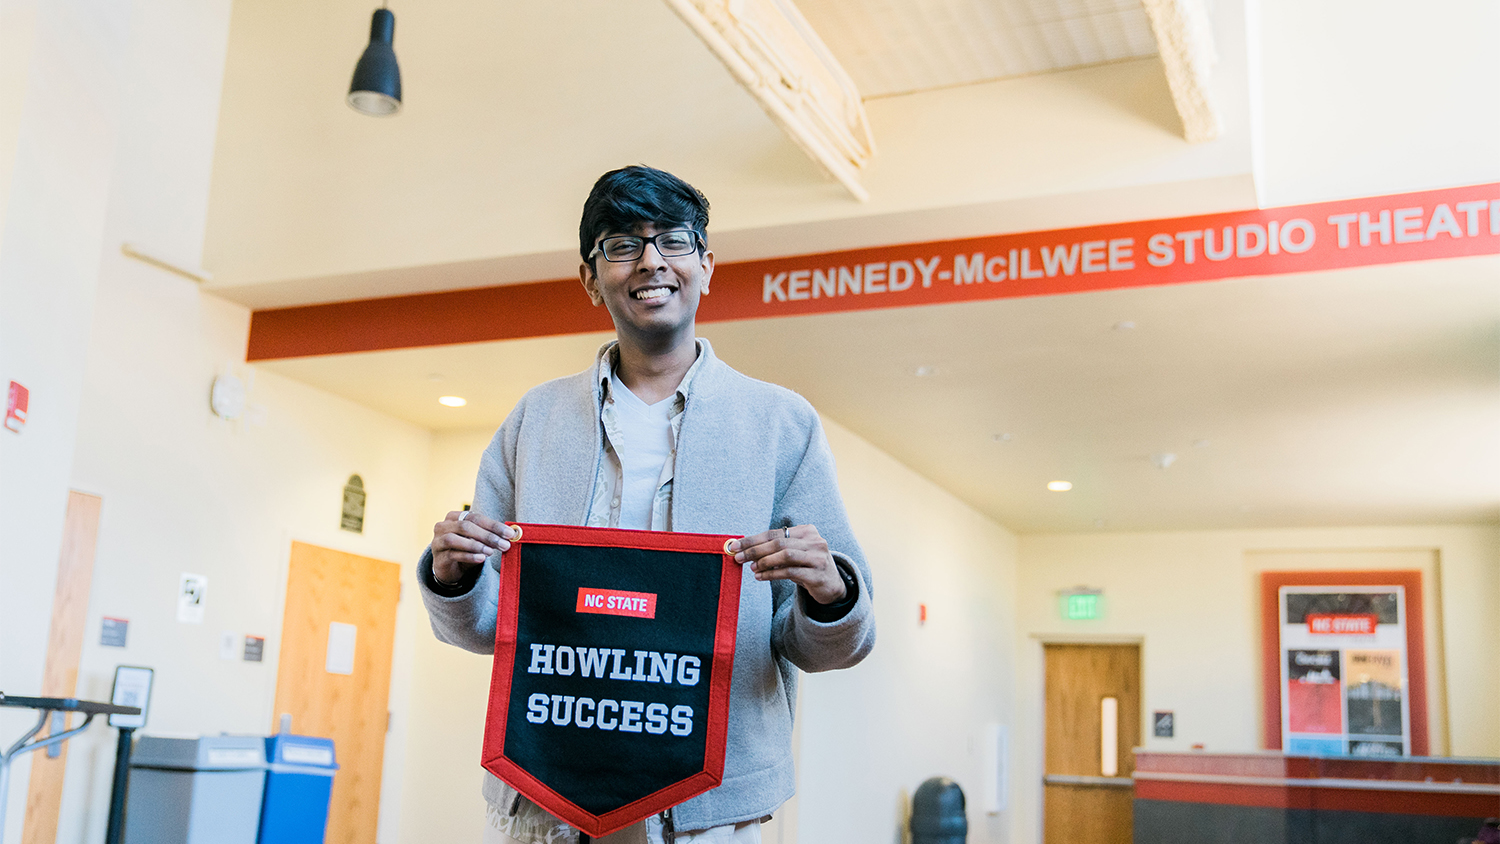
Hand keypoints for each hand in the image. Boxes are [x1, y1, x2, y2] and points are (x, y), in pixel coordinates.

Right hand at [431, 511, 514, 584]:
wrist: (448, 568)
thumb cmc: (464, 549)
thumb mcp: (477, 539)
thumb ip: (489, 535)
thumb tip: (511, 534)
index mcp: (454, 517)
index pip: (475, 518)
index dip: (493, 525)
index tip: (510, 533)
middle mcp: (443, 526)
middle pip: (466, 527)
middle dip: (487, 536)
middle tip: (504, 544)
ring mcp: (437, 541)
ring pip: (455, 539)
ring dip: (476, 545)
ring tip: (491, 552)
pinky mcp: (438, 557)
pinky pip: (453, 554)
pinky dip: (468, 556)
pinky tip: (481, 558)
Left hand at [727, 525, 846, 604]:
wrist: (832, 585)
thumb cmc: (807, 566)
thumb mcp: (794, 554)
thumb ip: (775, 549)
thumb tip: (746, 551)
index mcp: (807, 531)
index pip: (774, 533)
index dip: (753, 539)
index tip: (735, 545)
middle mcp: (815, 541)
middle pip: (778, 543)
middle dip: (755, 550)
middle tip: (739, 557)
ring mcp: (818, 558)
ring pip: (785, 555)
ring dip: (764, 562)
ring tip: (752, 568)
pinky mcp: (818, 575)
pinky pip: (790, 572)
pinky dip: (772, 574)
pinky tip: (760, 577)